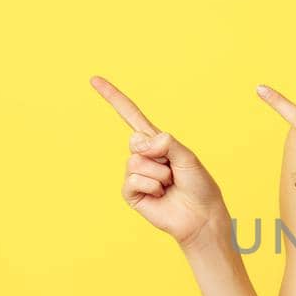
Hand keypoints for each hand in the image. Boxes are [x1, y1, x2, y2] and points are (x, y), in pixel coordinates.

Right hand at [91, 75, 228, 249]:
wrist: (201, 215)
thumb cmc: (199, 186)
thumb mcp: (187, 156)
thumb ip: (166, 143)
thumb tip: (144, 142)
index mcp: (157, 142)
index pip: (131, 115)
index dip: (113, 98)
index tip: (94, 79)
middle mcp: (143, 155)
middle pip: (134, 140)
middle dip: (155, 152)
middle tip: (172, 168)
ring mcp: (135, 174)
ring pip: (137, 162)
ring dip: (160, 174)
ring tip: (170, 184)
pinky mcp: (131, 193)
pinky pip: (133, 180)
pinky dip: (152, 187)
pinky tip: (160, 195)